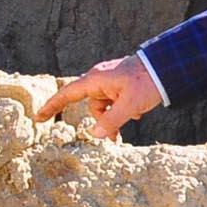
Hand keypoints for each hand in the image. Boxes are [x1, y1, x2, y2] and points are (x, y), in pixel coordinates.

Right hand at [40, 57, 163, 140]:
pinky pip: (114, 101)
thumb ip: (111, 121)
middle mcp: (100, 79)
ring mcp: (110, 81)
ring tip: (132, 121)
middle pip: (91, 105)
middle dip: (101, 122)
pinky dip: (121, 110)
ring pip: (104, 105)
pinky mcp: (120, 83)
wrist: (168, 67)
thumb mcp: (129, 105)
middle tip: (115, 138)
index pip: (67, 94)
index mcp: (96, 80)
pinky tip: (136, 114)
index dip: (52, 106)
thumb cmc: (147, 82)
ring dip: (114, 117)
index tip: (38, 117)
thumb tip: (94, 134)